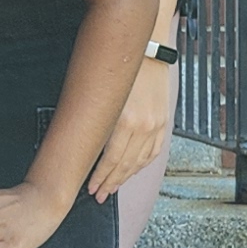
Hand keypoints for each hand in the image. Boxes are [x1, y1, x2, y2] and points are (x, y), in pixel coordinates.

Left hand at [91, 59, 175, 196]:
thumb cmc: (121, 68)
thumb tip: (83, 142)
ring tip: (112, 188)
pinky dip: (141, 165)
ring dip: (125, 177)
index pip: (111, 159)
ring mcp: (156, 125)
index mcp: (126, 119)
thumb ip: (97, 120)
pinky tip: (131, 171)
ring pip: (140, 161)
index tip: (91, 187)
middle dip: (110, 182)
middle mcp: (144, 126)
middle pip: (125, 164)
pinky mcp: (163, 123)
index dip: (100, 176)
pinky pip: (153, 152)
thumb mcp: (103, 93)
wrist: (149, 52)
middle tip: (99, 195)